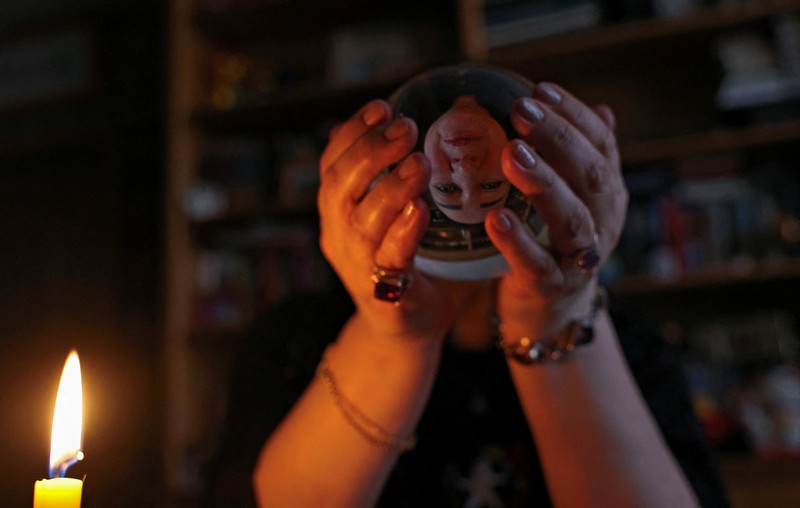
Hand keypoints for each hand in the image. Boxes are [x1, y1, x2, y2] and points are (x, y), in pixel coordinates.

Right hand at [318, 100, 451, 343]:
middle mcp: (338, 235)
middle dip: (372, 152)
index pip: (332, 163)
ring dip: (391, 186)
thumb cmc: (397, 262)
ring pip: (364, 220)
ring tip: (420, 161)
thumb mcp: (381, 218)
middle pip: (341, 186)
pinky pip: (391, 258)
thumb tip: (394, 127)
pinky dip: (404, 231)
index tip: (383, 107)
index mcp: (335, 212)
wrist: (401, 330)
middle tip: (407, 127)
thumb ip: (381, 180)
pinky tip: (421, 209)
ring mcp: (357, 265)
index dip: (354, 132)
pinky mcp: (384, 293)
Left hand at [486, 82, 627, 337]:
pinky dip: (518, 241)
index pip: (601, 145)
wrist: (551, 310)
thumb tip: (601, 109)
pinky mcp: (551, 287)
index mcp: (607, 194)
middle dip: (559, 139)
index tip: (540, 89)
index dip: (574, 116)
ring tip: (512, 155)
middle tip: (522, 110)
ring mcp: (580, 258)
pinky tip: (496, 218)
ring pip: (572, 219)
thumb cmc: (554, 241)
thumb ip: (581, 159)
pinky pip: (537, 263)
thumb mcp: (572, 198)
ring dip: (544, 183)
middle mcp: (603, 222)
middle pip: (592, 176)